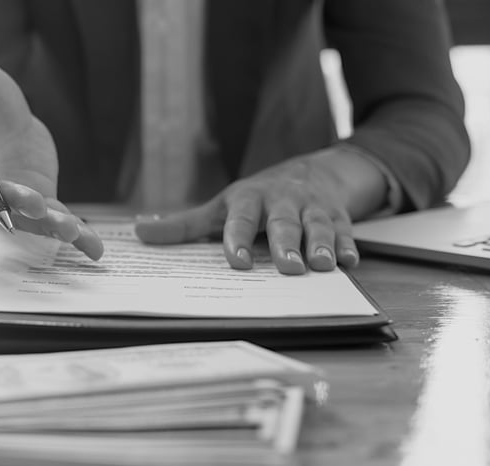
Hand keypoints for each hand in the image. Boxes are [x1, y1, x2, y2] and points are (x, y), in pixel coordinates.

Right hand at [0, 23, 102, 260]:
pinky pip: (54, 219)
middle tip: (34, 205)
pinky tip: (95, 249)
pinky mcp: (36, 202)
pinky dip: (75, 235)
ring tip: (70, 229)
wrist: (3, 118)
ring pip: (26, 216)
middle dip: (12, 204)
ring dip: (47, 224)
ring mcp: (8, 197)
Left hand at [135, 148, 388, 273]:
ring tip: (324, 266)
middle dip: (287, 244)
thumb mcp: (221, 206)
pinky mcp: (337, 215)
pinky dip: (349, 245)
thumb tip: (139, 231)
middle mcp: (281, 201)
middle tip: (287, 268)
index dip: (237, 239)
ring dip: (322, 245)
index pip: (241, 219)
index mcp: (249, 199)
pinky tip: (350, 262)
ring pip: (318, 226)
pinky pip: (345, 230)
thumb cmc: (257, 197)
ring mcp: (312, 208)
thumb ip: (185, 224)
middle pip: (284, 223)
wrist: (312, 172)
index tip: (235, 262)